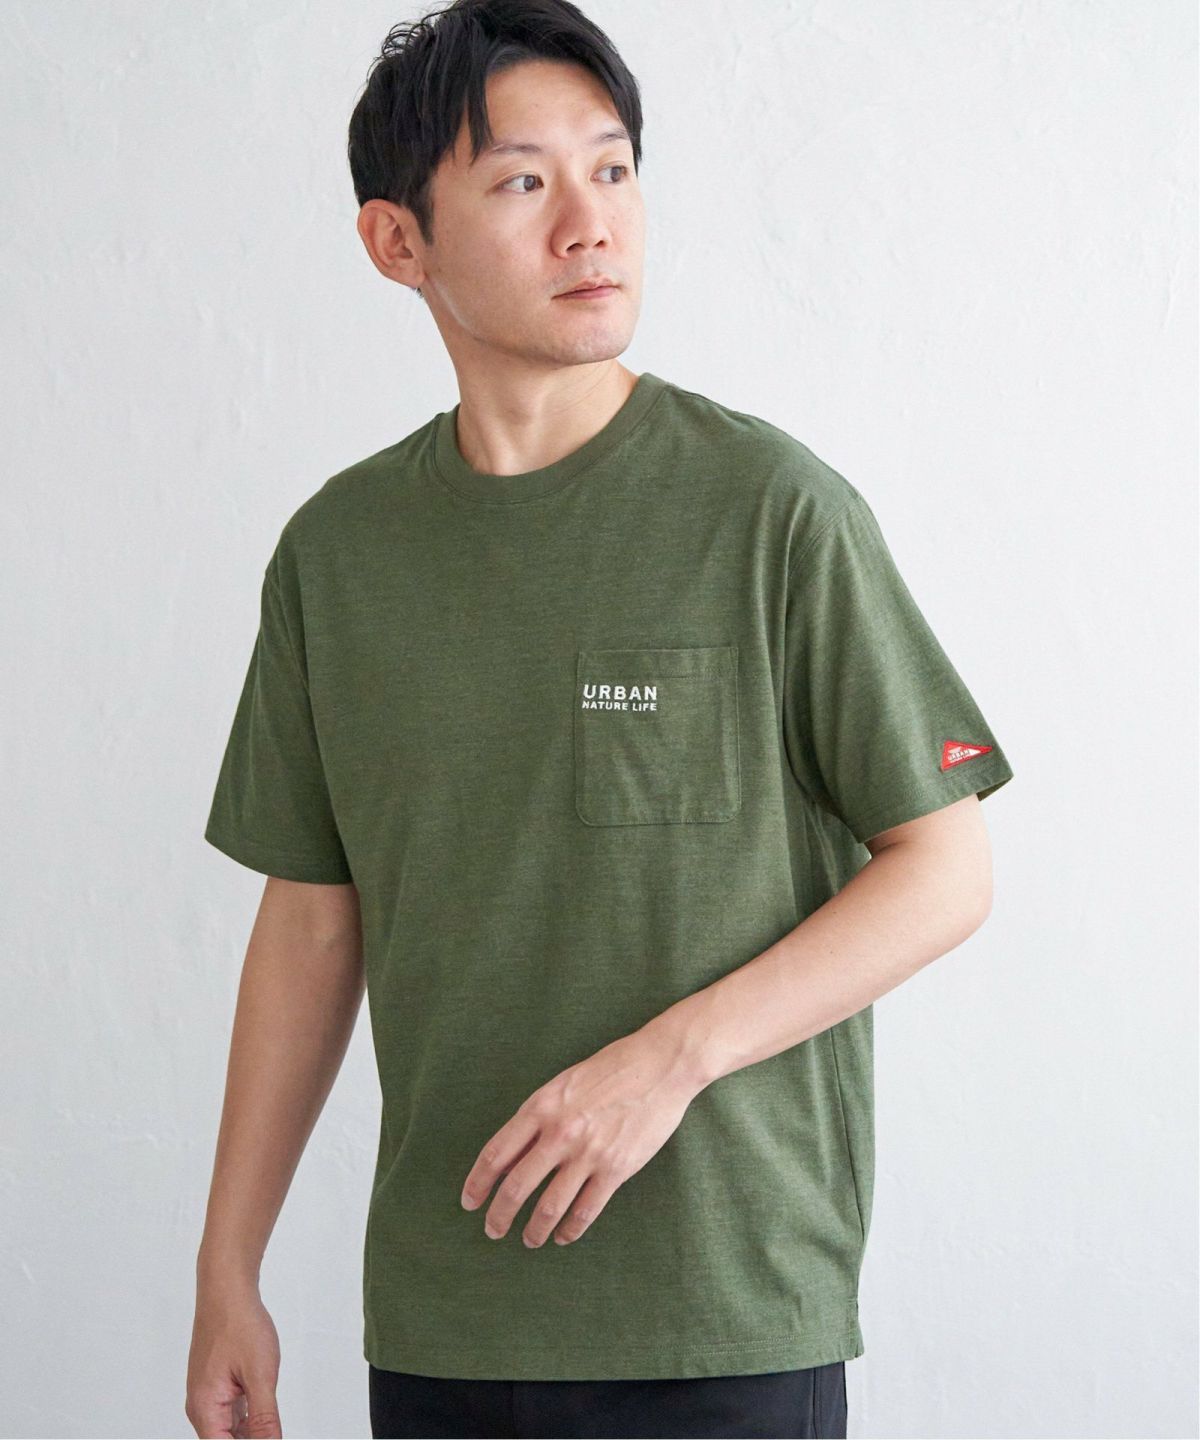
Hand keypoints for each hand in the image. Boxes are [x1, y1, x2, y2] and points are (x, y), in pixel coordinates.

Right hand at [186, 1278, 282, 1437]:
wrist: (226, 1290)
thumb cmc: (238, 1324)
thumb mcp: (260, 1374)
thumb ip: (264, 1417)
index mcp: (205, 1410)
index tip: (269, 1438)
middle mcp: (202, 1407)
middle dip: (250, 1439)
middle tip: (271, 1430)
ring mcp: (208, 1396)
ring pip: (229, 1431)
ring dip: (250, 1432)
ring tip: (270, 1424)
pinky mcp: (217, 1385)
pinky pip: (232, 1413)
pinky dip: (249, 1418)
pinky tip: (265, 1415)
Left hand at [459, 1025, 701, 1246]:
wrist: (659, 1065)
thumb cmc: (610, 1069)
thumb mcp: (563, 1085)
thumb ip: (538, 1118)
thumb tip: (512, 1155)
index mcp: (540, 1107)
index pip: (495, 1154)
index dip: (477, 1183)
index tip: (469, 1202)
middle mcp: (559, 1132)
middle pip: (516, 1187)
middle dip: (499, 1215)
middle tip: (492, 1230)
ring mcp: (588, 1153)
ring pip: (549, 1207)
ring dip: (534, 1230)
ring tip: (529, 1240)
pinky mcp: (616, 1169)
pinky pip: (584, 1211)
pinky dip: (569, 1230)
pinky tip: (563, 1236)